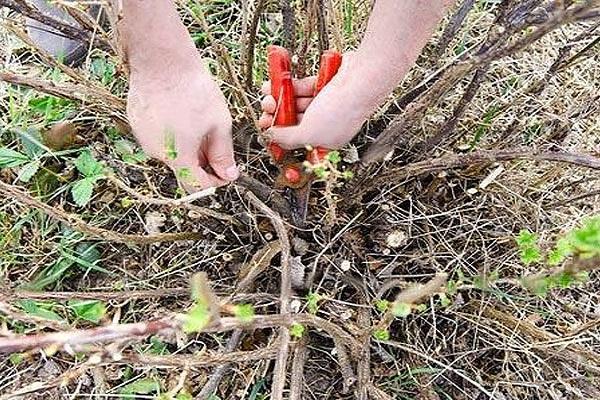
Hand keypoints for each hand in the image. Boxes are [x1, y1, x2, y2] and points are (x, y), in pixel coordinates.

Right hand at [127, 63, 237, 190]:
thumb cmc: (193, 90)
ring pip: (171, 155)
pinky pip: (159, 139)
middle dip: (203, 165)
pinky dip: (174, 136)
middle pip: (183, 172)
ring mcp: (144, 139)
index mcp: (179, 156)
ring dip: (188, 149)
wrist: (162, 61)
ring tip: (200, 125)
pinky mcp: (137, 125)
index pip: (197, 187)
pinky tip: (183, 116)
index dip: (215, 183)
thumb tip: (229, 175)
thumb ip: (224, 154)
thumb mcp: (219, 124)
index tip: (226, 172)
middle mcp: (157, 153)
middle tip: (217, 145)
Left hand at [259, 54, 371, 149]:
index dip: (281, 138)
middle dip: (277, 115)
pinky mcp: (326, 86)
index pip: (299, 144)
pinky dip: (290, 85)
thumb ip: (287, 138)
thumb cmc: (343, 110)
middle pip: (295, 122)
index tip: (267, 130)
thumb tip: (272, 137)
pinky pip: (303, 88)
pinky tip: (278, 82)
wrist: (361, 80)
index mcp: (326, 142)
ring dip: (280, 98)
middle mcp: (327, 125)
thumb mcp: (309, 133)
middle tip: (267, 110)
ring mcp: (327, 105)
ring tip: (268, 93)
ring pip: (297, 103)